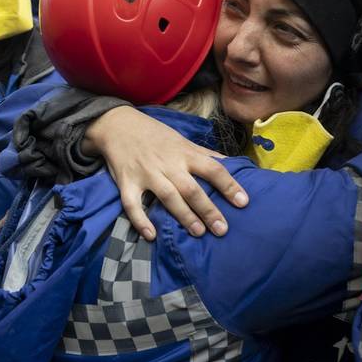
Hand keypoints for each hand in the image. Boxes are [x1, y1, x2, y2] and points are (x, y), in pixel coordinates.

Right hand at [85, 106, 248, 239]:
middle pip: (191, 188)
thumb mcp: (182, 140)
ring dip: (184, 216)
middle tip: (222, 229)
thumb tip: (232, 164)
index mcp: (185, 153)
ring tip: (199, 233)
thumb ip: (205, 154)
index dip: (229, 185)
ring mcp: (146, 174)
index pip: (213, 169)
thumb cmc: (155, 135)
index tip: (243, 202)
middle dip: (208, 209)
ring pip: (168, 197)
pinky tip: (152, 236)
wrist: (118, 125)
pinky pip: (132, 204)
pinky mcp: (126, 183)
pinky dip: (140, 220)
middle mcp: (168, 164)